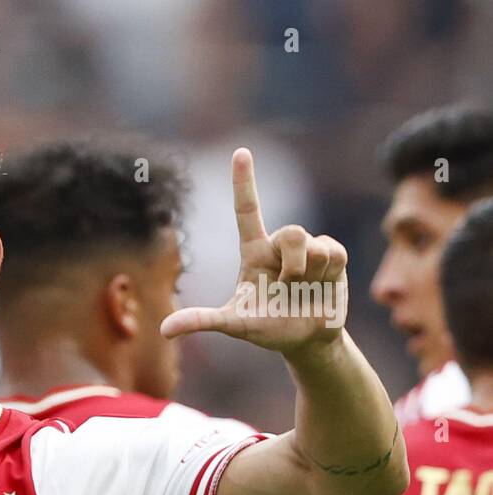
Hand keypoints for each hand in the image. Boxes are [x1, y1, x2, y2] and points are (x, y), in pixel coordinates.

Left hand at [161, 149, 348, 354]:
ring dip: (310, 273)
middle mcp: (279, 245)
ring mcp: (307, 249)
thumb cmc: (268, 328)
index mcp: (253, 253)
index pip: (247, 210)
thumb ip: (202, 321)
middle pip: (291, 231)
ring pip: (314, 244)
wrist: (306, 340)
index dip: (244, 182)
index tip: (241, 152)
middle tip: (288, 286)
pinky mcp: (333, 256)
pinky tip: (322, 284)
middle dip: (293, 262)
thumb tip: (164, 330)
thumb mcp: (235, 324)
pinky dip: (328, 272)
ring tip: (304, 288)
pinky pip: (334, 252)